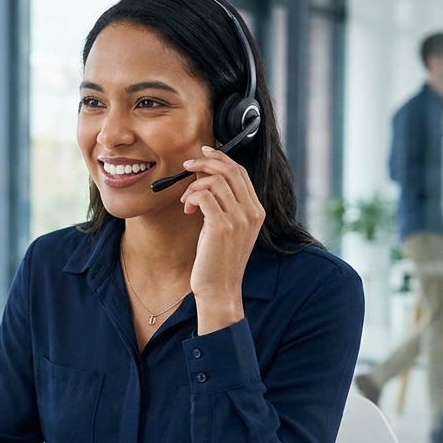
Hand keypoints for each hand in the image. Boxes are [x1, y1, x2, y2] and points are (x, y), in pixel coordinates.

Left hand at [179, 146, 263, 333]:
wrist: (220, 289)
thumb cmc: (218, 260)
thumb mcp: (224, 228)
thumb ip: (222, 203)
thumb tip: (205, 174)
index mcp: (256, 211)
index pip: (241, 173)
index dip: (221, 158)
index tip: (204, 153)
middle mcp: (252, 212)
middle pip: (230, 170)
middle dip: (206, 162)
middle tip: (187, 165)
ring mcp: (239, 219)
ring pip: (215, 181)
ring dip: (194, 185)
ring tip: (187, 201)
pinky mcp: (222, 226)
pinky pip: (204, 195)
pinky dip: (191, 196)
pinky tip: (187, 208)